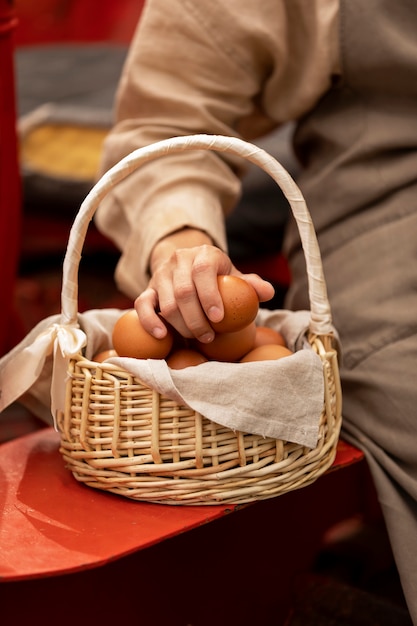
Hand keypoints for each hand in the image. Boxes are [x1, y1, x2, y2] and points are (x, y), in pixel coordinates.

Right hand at [135, 229, 274, 342]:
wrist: (187, 267)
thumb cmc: (217, 277)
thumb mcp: (234, 276)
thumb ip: (249, 285)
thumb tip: (268, 293)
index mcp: (204, 254)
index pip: (203, 271)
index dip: (210, 296)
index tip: (218, 319)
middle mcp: (179, 260)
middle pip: (183, 291)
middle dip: (196, 319)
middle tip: (208, 337)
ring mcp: (161, 274)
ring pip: (165, 302)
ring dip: (181, 325)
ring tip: (196, 338)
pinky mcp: (147, 288)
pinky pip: (142, 304)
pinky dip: (150, 321)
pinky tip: (162, 335)